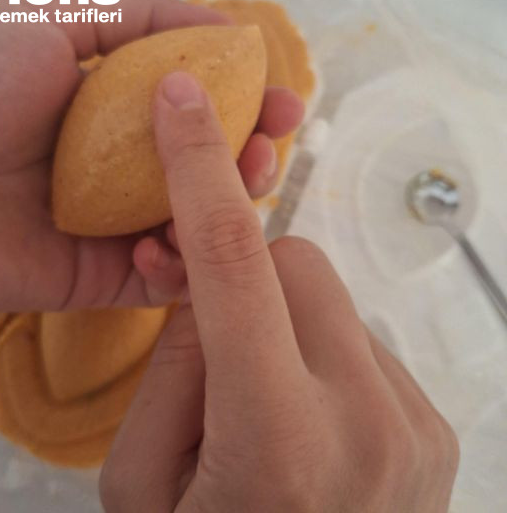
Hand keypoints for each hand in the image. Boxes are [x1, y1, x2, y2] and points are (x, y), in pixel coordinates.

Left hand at [0, 0, 302, 311]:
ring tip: (237, 190)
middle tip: (268, 149)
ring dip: (229, 211)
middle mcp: (120, 168)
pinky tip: (173, 241)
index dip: (249, 105)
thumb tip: (230, 27)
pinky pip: (165, 280)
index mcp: (113, 110)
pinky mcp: (101, 279)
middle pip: (209, 170)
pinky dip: (185, 265)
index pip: (200, 111)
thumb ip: (141, 18)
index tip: (287, 103)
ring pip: (198, 225)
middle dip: (251, 159)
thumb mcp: (50, 17)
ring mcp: (114, 226)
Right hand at [99, 72, 458, 511]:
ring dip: (279, 316)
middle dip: (241, 274)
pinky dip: (317, 350)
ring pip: (328, 295)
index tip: (182, 101)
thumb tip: (207, 285)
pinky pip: (359, 339)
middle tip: (210, 334)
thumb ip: (172, 366)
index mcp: (276, 443)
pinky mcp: (435, 425)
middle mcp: (366, 424)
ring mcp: (414, 423)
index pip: (232, 262)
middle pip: (294, 261)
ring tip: (259, 393)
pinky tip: (302, 415)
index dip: (199, 168)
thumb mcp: (141, 481)